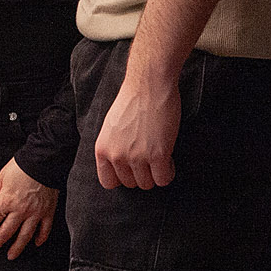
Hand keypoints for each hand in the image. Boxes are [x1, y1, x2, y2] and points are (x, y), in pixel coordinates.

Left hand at [0, 157, 57, 257]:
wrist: (42, 160)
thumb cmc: (20, 166)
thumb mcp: (1, 176)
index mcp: (7, 200)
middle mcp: (20, 210)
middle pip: (6, 231)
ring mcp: (35, 213)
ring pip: (25, 236)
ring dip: (17, 248)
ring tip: (11, 256)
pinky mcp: (48, 212)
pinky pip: (44, 230)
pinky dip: (40, 238)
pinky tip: (35, 244)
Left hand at [94, 73, 179, 189]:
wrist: (148, 86)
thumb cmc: (131, 102)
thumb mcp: (111, 127)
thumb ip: (113, 148)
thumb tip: (120, 169)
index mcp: (102, 148)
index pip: (108, 182)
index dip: (122, 177)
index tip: (131, 169)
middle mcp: (116, 155)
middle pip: (131, 184)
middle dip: (141, 173)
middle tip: (148, 156)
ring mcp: (136, 157)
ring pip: (148, 184)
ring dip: (155, 172)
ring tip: (157, 154)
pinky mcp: (157, 156)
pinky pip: (164, 180)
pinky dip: (168, 172)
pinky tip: (167, 156)